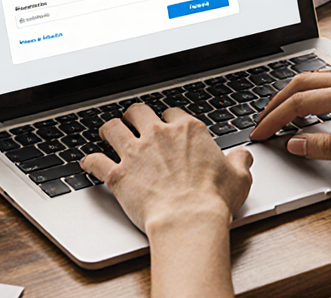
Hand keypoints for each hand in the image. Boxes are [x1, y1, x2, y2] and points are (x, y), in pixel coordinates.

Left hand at [81, 104, 252, 233]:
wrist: (188, 219)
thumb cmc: (213, 200)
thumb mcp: (239, 177)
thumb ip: (240, 162)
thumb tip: (243, 156)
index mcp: (188, 130)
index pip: (172, 113)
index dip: (168, 119)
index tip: (166, 126)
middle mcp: (159, 134)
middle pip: (138, 111)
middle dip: (133, 115)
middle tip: (132, 121)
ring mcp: (136, 152)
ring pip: (112, 127)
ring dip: (108, 130)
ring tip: (106, 133)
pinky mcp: (118, 173)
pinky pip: (95, 161)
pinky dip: (89, 162)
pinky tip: (87, 163)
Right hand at [250, 69, 330, 175]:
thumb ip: (329, 147)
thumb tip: (295, 142)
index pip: (301, 103)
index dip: (274, 118)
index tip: (259, 133)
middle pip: (304, 82)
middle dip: (278, 101)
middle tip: (262, 122)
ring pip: (320, 77)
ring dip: (296, 93)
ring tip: (282, 115)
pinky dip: (317, 90)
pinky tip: (315, 105)